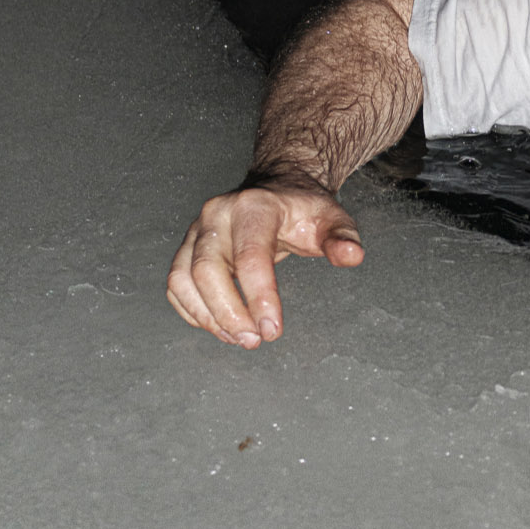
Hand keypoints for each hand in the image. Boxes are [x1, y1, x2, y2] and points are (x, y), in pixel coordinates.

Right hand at [167, 182, 365, 348]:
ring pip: (183, 278)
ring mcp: (197, 230)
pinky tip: (219, 326)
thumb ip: (341, 238)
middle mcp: (217, 215)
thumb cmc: (301, 209)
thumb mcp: (331, 218)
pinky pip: (176, 284)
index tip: (273, 330)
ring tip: (238, 338)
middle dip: (228, 313)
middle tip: (254, 340)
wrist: (275, 188)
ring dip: (207, 316)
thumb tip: (352, 255)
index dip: (259, 297)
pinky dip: (192, 311)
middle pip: (206, 269)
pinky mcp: (187, 247)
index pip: (250, 255)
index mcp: (253, 206)